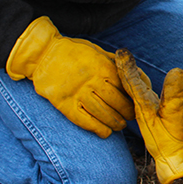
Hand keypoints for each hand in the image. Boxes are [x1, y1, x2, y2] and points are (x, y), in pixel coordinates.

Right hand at [6, 16, 133, 137]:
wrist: (44, 53)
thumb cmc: (75, 51)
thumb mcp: (98, 51)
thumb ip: (116, 63)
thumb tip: (138, 76)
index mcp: (102, 66)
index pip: (124, 86)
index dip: (133, 97)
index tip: (138, 103)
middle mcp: (91, 80)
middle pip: (115, 101)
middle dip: (127, 112)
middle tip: (131, 117)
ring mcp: (76, 92)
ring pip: (101, 113)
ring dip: (114, 123)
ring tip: (120, 126)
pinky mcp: (63, 103)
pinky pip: (83, 120)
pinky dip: (96, 128)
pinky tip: (104, 132)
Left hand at [116, 49, 182, 183]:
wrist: (168, 156)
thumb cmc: (170, 138)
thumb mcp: (175, 115)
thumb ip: (175, 94)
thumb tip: (176, 70)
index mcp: (142, 105)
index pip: (132, 83)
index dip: (127, 66)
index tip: (121, 52)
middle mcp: (140, 105)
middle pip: (128, 83)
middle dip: (123, 66)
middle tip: (118, 51)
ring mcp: (143, 108)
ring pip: (131, 88)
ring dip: (126, 73)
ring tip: (121, 59)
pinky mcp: (149, 110)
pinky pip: (138, 93)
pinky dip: (133, 82)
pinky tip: (133, 78)